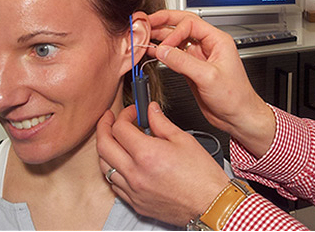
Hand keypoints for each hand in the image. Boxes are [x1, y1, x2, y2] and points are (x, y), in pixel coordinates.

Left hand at [96, 102, 229, 225]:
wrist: (210, 203)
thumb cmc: (202, 175)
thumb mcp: (183, 139)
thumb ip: (161, 122)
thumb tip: (151, 110)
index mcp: (147, 154)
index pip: (120, 128)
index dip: (124, 114)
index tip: (133, 112)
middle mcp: (135, 173)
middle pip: (104, 145)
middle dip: (104, 127)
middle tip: (110, 118)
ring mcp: (133, 190)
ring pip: (104, 166)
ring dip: (106, 148)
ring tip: (113, 139)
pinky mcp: (135, 202)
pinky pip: (114, 184)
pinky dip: (113, 169)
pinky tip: (122, 162)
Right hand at [148, 10, 275, 157]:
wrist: (237, 116)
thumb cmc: (235, 97)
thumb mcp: (208, 77)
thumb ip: (184, 62)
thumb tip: (163, 50)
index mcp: (218, 40)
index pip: (190, 23)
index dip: (174, 32)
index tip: (164, 45)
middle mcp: (208, 45)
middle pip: (182, 25)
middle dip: (164, 22)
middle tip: (146, 21)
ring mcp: (199, 57)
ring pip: (176, 40)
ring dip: (160, 37)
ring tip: (144, 35)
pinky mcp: (192, 69)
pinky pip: (174, 55)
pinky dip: (162, 53)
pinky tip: (152, 51)